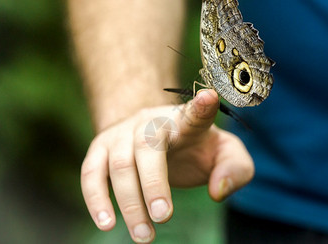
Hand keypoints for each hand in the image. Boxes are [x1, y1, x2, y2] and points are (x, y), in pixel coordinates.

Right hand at [80, 89, 254, 242]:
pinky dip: (96, 198)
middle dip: (153, 183)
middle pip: (147, 146)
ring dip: (128, 202)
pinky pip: (91, 172)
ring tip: (143, 235)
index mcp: (186, 122)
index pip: (195, 113)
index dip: (201, 107)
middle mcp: (151, 121)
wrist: (153, 134)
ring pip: (119, 163)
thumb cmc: (194, 147)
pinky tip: (106, 223)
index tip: (208, 98)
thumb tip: (218, 191)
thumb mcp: (224, 153)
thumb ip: (235, 169)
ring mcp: (122, 133)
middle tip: (163, 217)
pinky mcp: (101, 148)